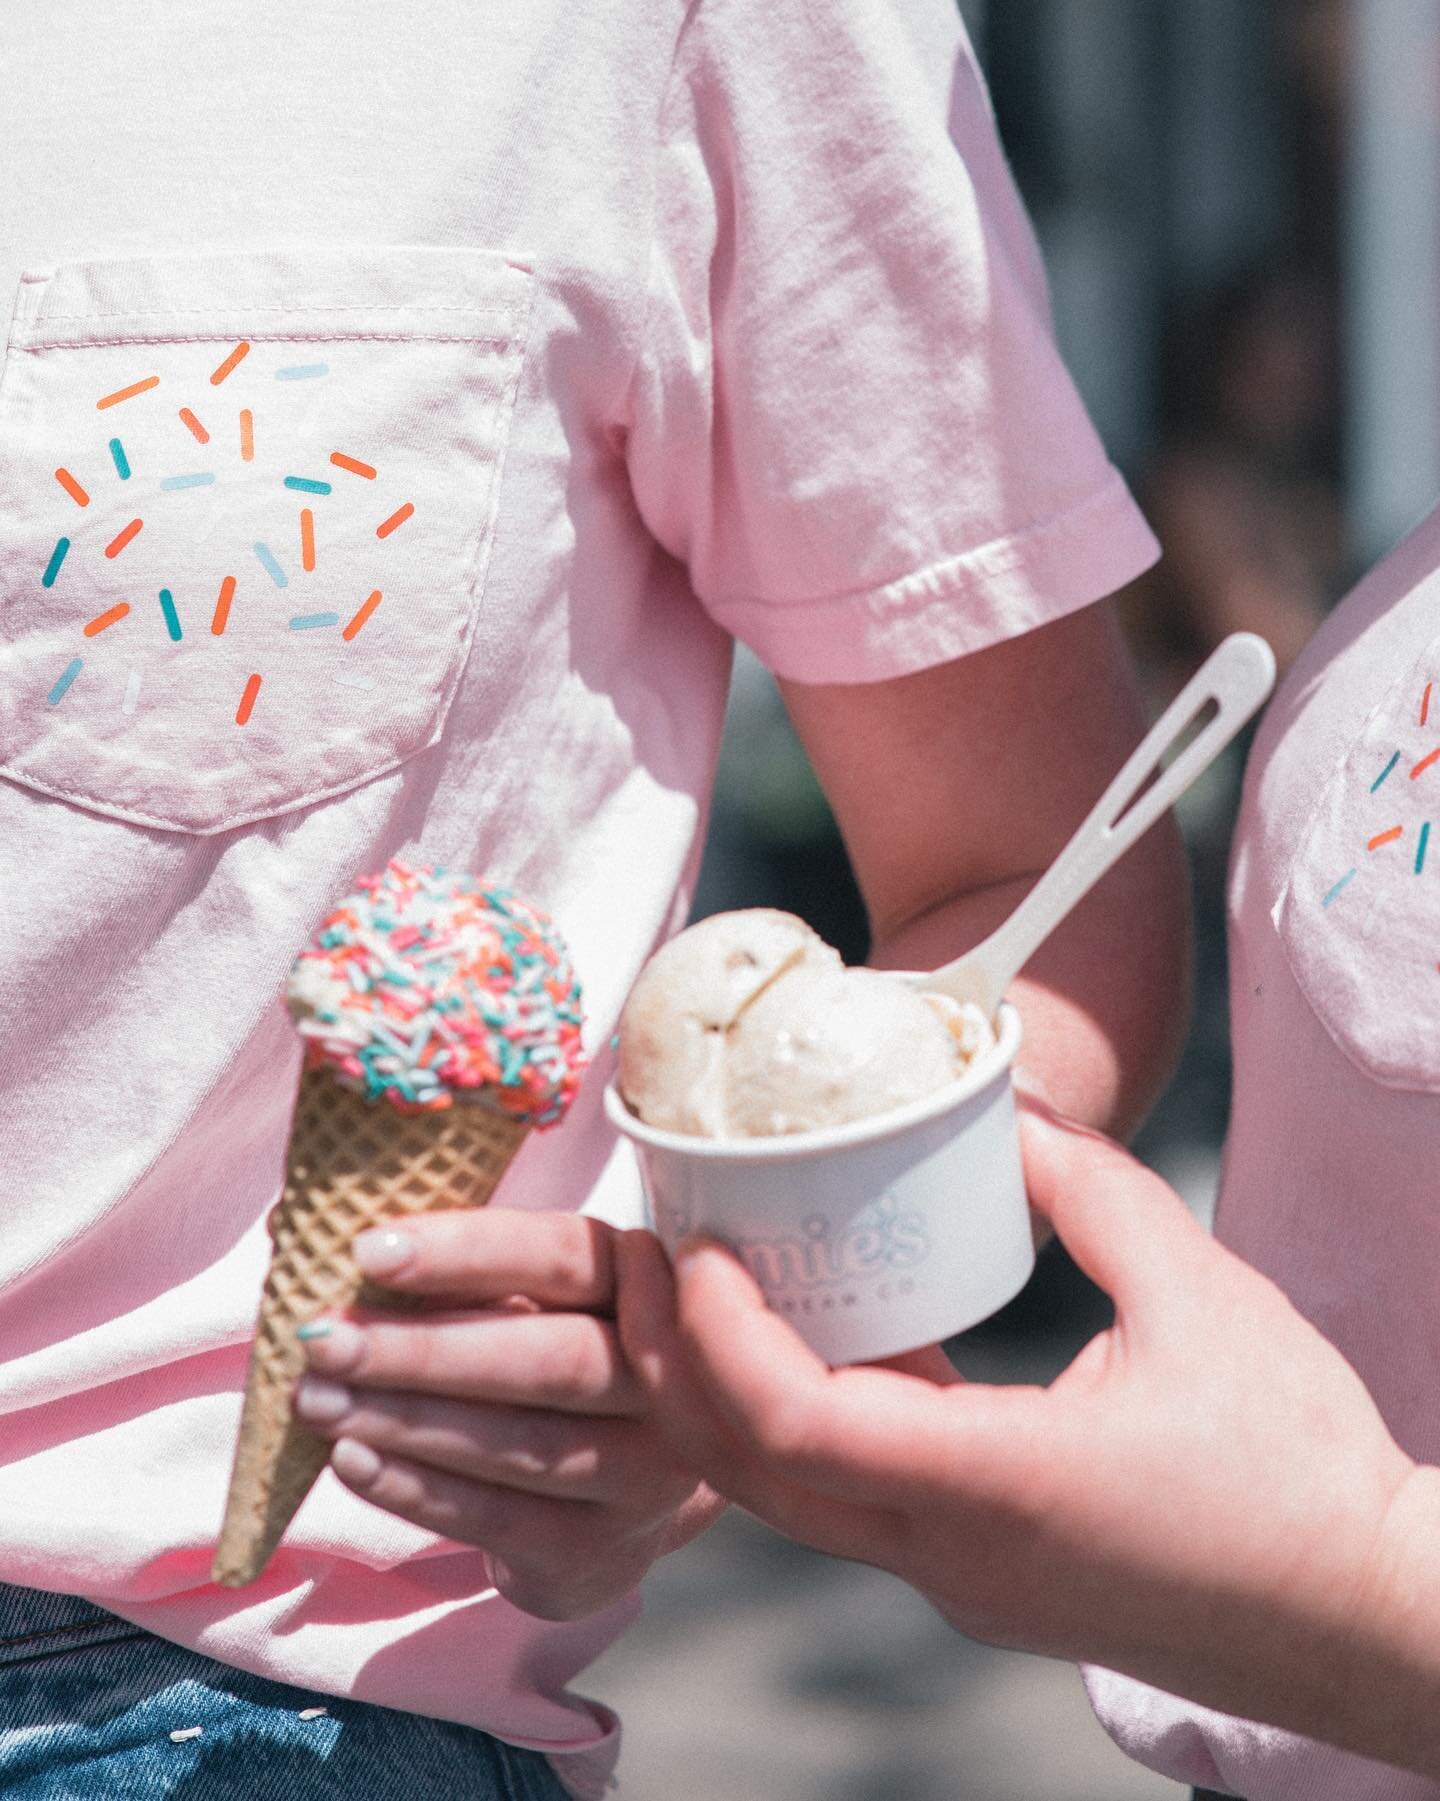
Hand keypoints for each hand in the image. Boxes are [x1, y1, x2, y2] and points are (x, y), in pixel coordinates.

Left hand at [295, 1208, 720, 1620]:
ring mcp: (645, 1473)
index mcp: (652, 1285)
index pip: (563, 1257)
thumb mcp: (542, 1300)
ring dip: (405, 1420)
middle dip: (422, 1350)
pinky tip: (351, 1459)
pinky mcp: (603, 1549)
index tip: (368, 1249)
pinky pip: (499, 1517)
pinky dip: (416, 1488)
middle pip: (548, 1360)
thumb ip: (463, 1274)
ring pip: (519, 1445)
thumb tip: (320, 1244)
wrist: (631, 1485)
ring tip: (314, 1399)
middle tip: (322, 1340)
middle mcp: (668, 1381)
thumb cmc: (562, 1355)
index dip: (469, 1250)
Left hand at [618, 1105, 1422, 1759]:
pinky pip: (848, 1499)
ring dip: (722, 1393)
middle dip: (670, 1364)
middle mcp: (949, 1551)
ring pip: (786, 1497)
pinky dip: (799, 1418)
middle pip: (751, 1475)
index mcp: (996, 1487)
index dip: (716, 1336)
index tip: (694, 1247)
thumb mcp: (1201, 1295)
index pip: (794, 1430)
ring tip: (701, 1284)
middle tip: (646, 1254)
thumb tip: (1009, 1117)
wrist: (1359, 1616)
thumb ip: (1092, 1190)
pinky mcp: (976, 1572)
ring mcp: (956, 1576)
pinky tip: (818, 1330)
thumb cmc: (1298, 1469)